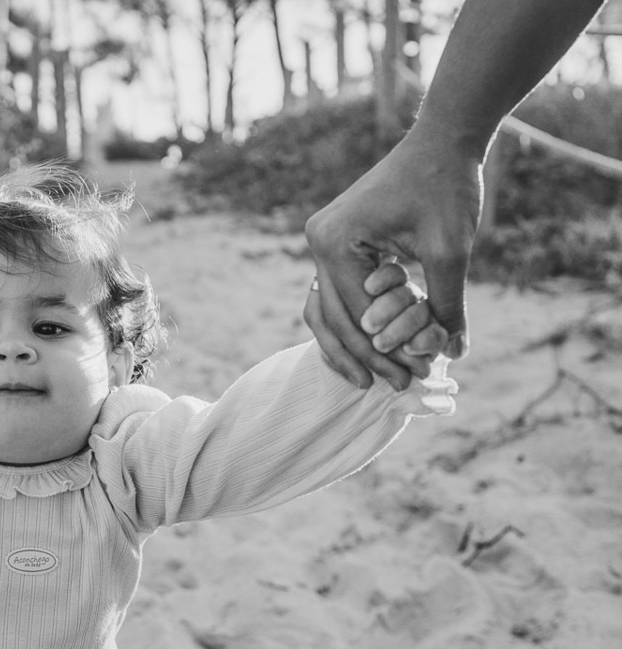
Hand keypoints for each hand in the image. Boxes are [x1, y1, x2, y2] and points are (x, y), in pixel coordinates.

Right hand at [303, 128, 480, 387]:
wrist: (441, 141)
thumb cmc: (446, 186)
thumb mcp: (450, 251)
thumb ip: (447, 304)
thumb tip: (453, 352)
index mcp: (335, 242)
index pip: (357, 313)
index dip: (386, 350)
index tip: (417, 376)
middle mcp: (318, 243)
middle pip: (332, 317)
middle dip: (367, 356)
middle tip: (399, 386)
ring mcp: (322, 242)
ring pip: (325, 310)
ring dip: (349, 346)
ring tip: (373, 380)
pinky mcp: (335, 243)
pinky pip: (333, 293)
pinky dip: (350, 322)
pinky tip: (368, 349)